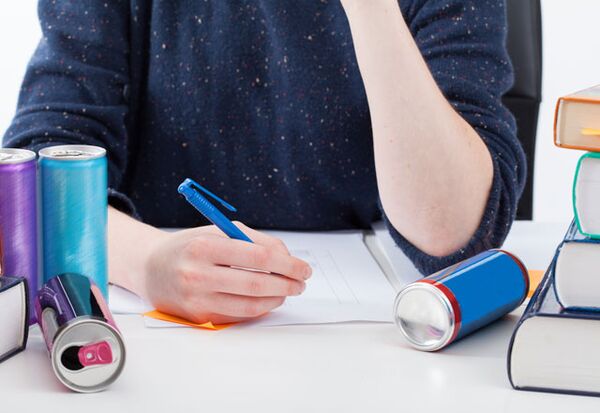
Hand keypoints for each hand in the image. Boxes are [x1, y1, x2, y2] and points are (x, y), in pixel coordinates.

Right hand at [143, 222, 311, 323]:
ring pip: (250, 305)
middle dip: (287, 284)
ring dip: (277, 299)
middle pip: (257, 283)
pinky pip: (238, 316)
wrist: (151, 269)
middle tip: (301, 283)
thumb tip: (287, 257)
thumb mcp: (218, 230)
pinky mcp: (198, 316)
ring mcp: (196, 299)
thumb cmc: (190, 246)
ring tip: (287, 290)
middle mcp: (197, 274)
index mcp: (204, 246)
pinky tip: (268, 299)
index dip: (288, 264)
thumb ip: (255, 240)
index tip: (303, 267)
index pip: (259, 256)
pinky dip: (259, 308)